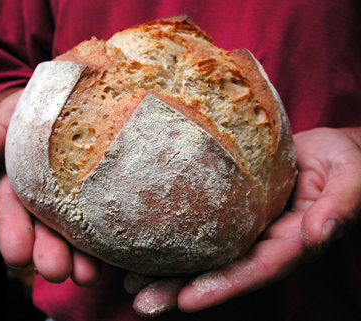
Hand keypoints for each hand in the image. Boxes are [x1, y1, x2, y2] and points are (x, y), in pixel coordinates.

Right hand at [0, 89, 101, 285]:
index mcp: (21, 181)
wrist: (69, 104)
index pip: (12, 210)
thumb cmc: (36, 111)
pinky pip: (103, 220)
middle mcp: (47, 198)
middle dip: (49, 252)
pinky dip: (106, 241)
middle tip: (57, 272)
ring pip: (75, 232)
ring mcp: (74, 201)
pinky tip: (113, 258)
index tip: (17, 256)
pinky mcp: (99, 198)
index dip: (12, 232)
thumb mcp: (13, 117)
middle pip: (45, 229)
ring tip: (88, 277)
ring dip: (80, 258)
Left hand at [126, 127, 360, 315]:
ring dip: (169, 271)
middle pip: (221, 270)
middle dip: (181, 289)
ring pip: (205, 253)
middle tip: (141, 302)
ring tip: (131, 283)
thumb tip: (317, 234)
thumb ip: (340, 206)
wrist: (328, 149)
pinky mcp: (233, 205)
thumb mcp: (350, 180)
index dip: (224, 287)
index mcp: (292, 240)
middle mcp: (263, 239)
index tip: (186, 301)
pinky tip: (145, 241)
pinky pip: (203, 225)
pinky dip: (176, 237)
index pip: (256, 270)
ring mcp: (246, 224)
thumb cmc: (344, 162)